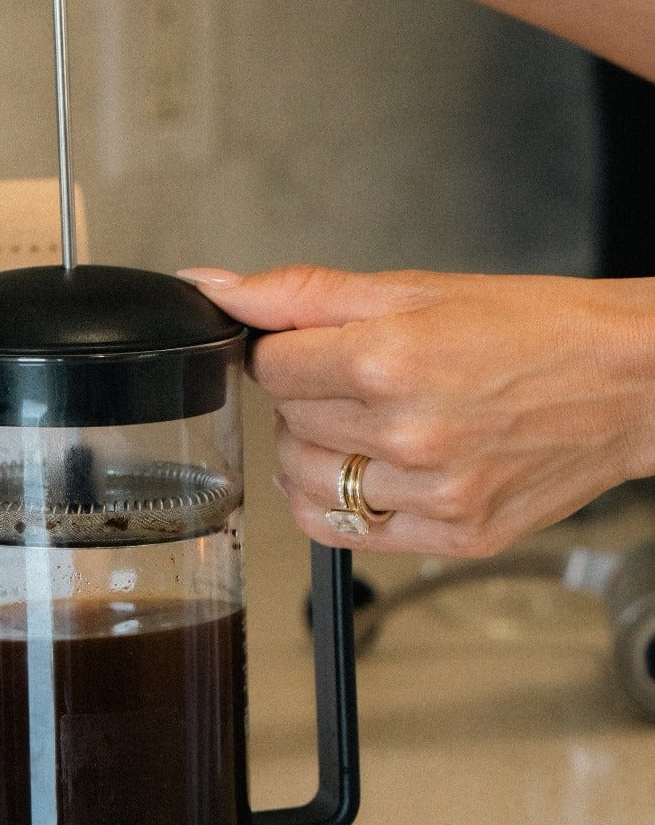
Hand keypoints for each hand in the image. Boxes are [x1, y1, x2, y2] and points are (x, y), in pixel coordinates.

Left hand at [182, 264, 654, 556]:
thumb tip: (212, 288)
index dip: (287, 352)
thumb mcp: (414, 289)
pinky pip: (343, 534)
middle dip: (307, 398)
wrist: (630, 381)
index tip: (319, 347)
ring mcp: (432, 495)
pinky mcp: (454, 536)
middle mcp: (408, 434)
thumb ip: (299, 293)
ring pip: (304, 481)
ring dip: (318, 452)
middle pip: (286, 423)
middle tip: (360, 380)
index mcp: (390, 360)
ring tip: (370, 424)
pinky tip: (374, 470)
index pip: (270, 367)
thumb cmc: (533, 328)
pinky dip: (340, 503)